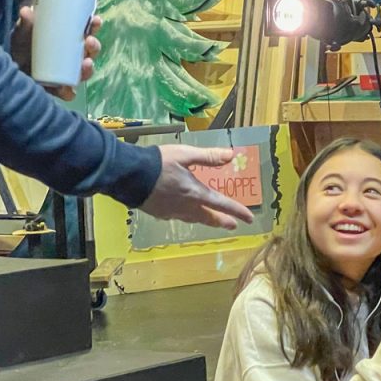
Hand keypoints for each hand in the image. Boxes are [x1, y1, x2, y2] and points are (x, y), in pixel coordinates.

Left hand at [12, 7, 102, 101]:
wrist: (7, 70)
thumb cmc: (21, 48)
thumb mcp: (22, 34)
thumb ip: (25, 24)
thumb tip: (26, 10)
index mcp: (69, 41)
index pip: (87, 32)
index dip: (95, 26)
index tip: (96, 20)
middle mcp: (72, 58)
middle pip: (90, 52)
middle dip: (94, 47)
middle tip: (89, 41)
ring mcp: (67, 75)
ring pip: (84, 72)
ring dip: (88, 69)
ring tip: (86, 63)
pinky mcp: (57, 90)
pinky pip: (68, 93)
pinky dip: (69, 92)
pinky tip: (68, 89)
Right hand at [139, 146, 255, 229]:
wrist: (130, 176)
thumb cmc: (159, 163)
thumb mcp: (185, 154)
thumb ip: (208, 157)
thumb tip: (230, 156)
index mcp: (196, 193)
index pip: (222, 204)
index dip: (237, 211)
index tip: (249, 218)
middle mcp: (187, 207)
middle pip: (209, 217)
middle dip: (223, 221)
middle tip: (233, 225)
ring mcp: (172, 212)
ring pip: (194, 219)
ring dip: (207, 221)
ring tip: (212, 221)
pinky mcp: (160, 214)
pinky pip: (178, 217)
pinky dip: (187, 216)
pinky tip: (185, 214)